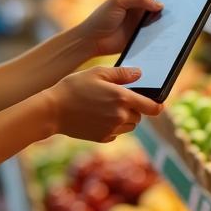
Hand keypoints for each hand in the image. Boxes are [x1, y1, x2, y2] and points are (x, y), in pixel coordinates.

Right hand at [45, 67, 162, 142]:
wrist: (52, 110)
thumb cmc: (73, 87)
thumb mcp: (97, 73)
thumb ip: (122, 73)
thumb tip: (140, 74)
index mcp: (122, 98)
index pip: (151, 107)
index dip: (158, 105)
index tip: (158, 104)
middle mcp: (120, 116)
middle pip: (139, 116)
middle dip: (133, 108)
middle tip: (117, 98)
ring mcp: (112, 129)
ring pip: (129, 126)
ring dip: (124, 118)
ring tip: (106, 107)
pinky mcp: (102, 138)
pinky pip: (116, 134)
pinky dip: (112, 127)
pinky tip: (98, 117)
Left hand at [75, 0, 167, 56]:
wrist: (94, 40)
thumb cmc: (102, 17)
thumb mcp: (118, 1)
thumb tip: (160, 4)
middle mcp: (141, 0)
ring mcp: (144, 15)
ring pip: (163, 11)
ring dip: (172, 11)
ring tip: (184, 12)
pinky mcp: (145, 30)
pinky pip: (159, 26)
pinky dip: (167, 26)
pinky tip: (175, 27)